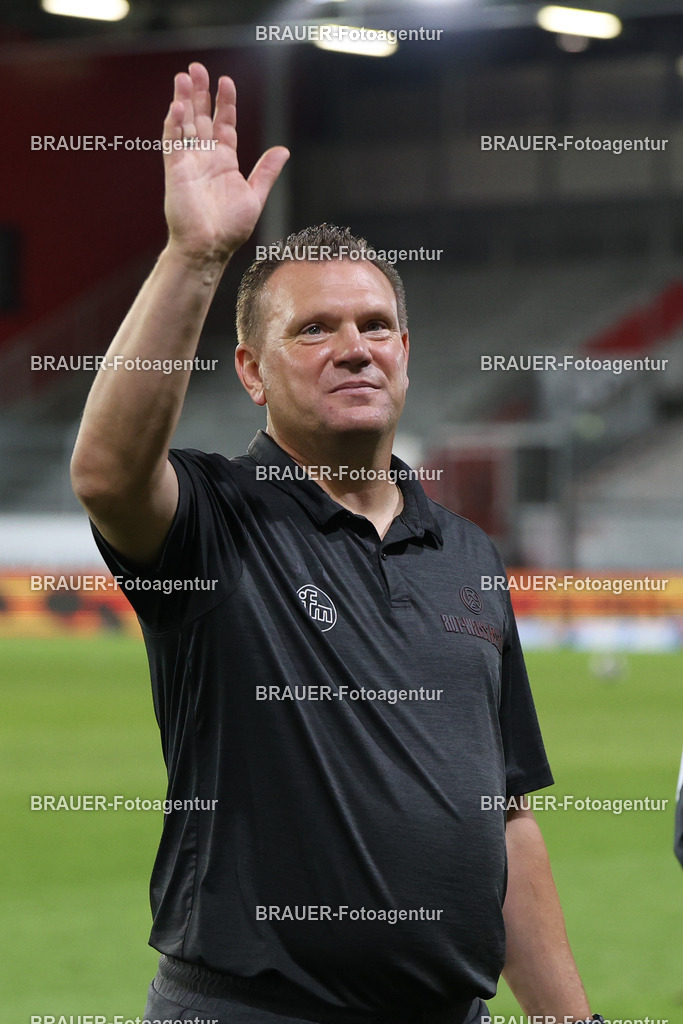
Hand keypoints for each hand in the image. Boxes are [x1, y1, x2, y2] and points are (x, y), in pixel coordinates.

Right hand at [162, 61, 288, 264]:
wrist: (209, 248)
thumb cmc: (230, 229)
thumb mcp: (254, 196)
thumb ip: (266, 172)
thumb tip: (283, 150)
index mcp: (225, 162)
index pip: (224, 125)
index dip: (225, 103)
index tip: (226, 82)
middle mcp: (206, 158)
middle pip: (201, 118)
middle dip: (200, 93)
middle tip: (197, 68)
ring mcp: (189, 163)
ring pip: (185, 124)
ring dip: (184, 101)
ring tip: (184, 77)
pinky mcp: (176, 171)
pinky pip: (173, 142)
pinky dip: (174, 124)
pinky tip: (178, 106)